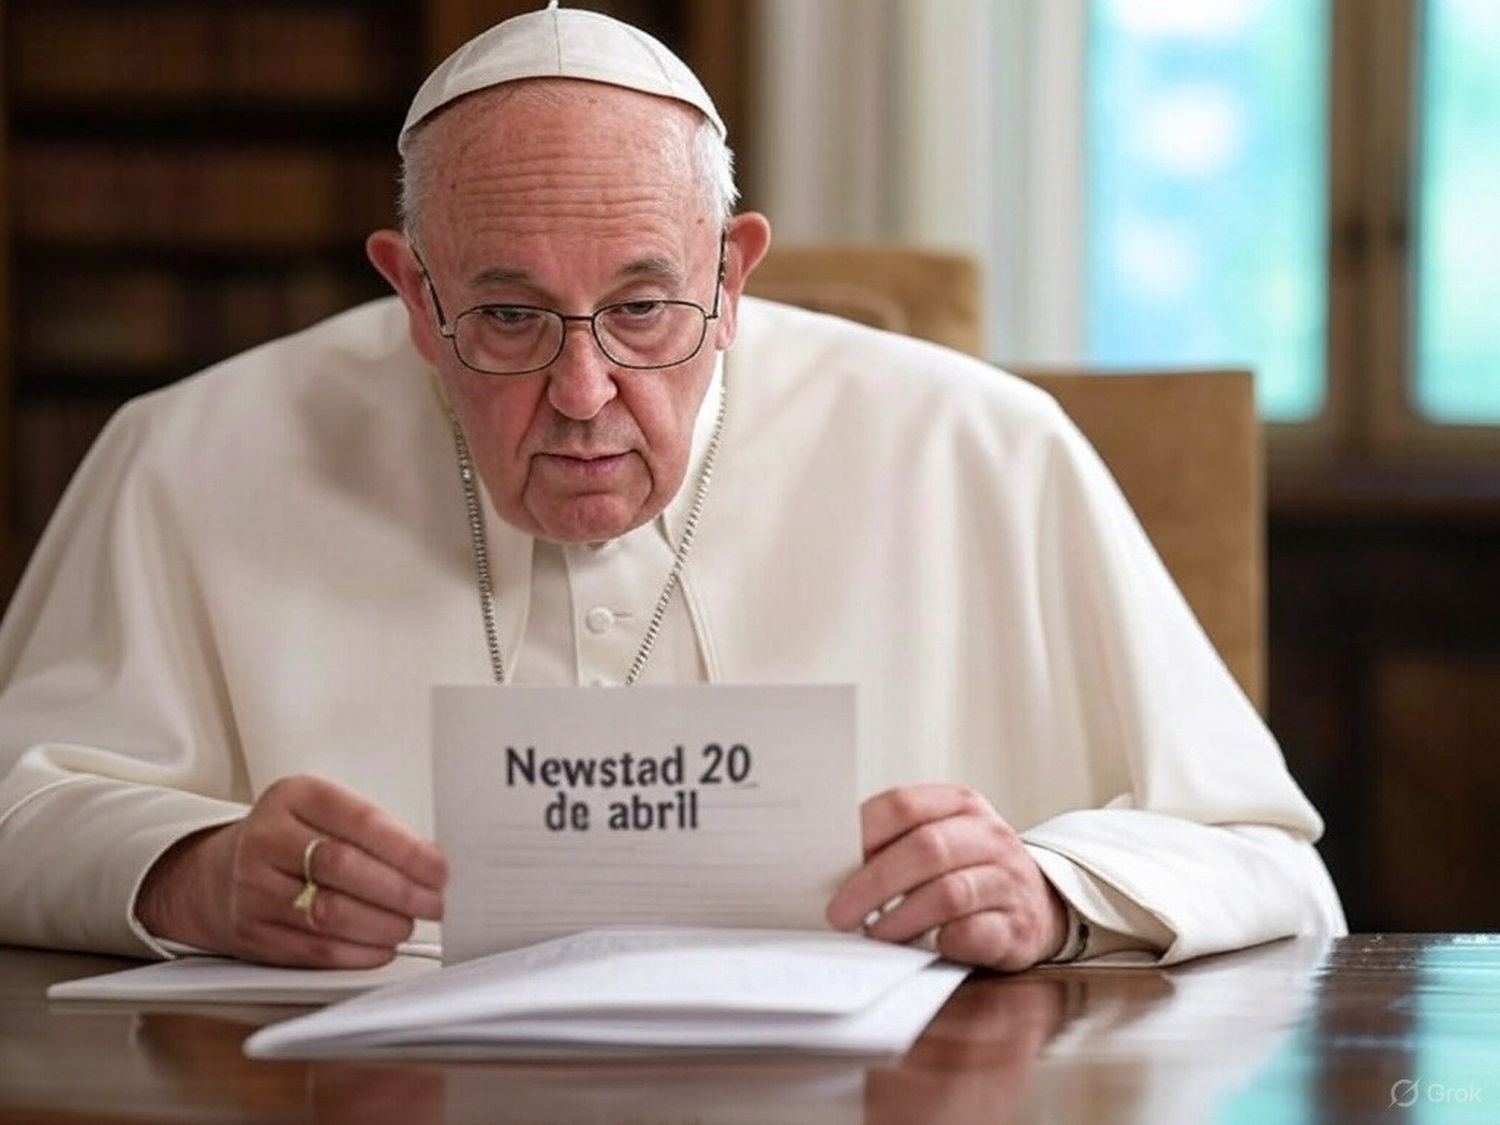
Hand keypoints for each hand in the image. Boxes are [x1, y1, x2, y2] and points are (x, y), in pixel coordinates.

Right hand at [136, 774, 446, 967]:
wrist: (217, 876)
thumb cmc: (290, 842)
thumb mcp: (322, 814)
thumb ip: (370, 832)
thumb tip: (430, 863)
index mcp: (293, 797)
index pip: (359, 821)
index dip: (406, 849)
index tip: (438, 868)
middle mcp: (267, 839)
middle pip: (344, 867)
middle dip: (400, 890)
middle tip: (433, 902)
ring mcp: (253, 888)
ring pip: (329, 912)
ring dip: (382, 924)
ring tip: (409, 925)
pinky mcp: (253, 933)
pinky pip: (314, 949)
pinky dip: (357, 952)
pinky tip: (381, 947)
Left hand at [826, 784, 1068, 970]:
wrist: (1038, 905)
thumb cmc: (969, 871)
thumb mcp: (940, 841)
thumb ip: (895, 844)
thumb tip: (832, 867)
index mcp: (960, 805)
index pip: (904, 805)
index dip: (862, 833)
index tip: (827, 863)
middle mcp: (989, 836)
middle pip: (925, 849)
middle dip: (874, 883)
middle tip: (840, 913)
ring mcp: (1009, 880)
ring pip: (948, 893)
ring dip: (901, 918)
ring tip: (874, 935)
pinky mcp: (1019, 926)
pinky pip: (975, 933)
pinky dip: (942, 942)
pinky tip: (923, 948)